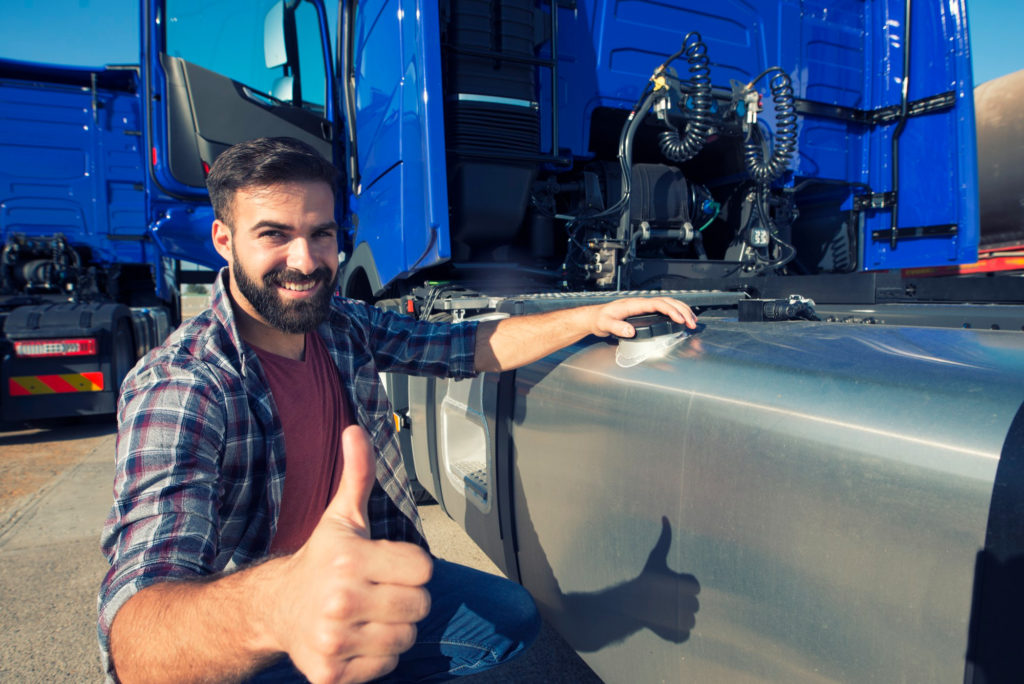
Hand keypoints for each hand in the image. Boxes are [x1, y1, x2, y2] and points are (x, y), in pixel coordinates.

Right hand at [270, 425, 431, 683]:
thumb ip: (358, 474)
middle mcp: (341, 600)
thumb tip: (357, 430)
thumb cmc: (320, 561)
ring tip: (369, 615)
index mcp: (350, 559)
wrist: (276, 608)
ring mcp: (335, 639)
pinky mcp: (332, 673)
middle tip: (380, 591)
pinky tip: (357, 639)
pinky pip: (386, 666)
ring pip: (406, 638)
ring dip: (394, 628)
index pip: (424, 568)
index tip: (388, 564)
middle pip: (420, 605)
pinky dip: (377, 657)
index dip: (411, 566)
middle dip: (406, 598)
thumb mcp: (341, 516)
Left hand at [589, 297, 697, 337]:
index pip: (658, 304)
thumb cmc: (599, 319)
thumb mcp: (605, 324)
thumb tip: (629, 331)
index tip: (680, 319)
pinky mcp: (644, 311)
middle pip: (668, 302)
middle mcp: (641, 303)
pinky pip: (664, 309)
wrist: (594, 317)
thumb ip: (616, 327)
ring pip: (668, 303)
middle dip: (682, 311)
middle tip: (692, 323)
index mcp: (634, 304)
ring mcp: (643, 306)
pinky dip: (676, 312)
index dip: (671, 310)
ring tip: (692, 320)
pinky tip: (681, 319)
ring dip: (682, 310)